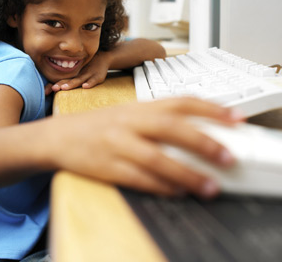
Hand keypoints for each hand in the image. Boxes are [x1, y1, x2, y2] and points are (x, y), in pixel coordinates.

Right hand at [47, 97, 242, 197]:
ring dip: (186, 174)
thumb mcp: (127, 113)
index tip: (235, 118)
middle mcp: (129, 122)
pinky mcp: (107, 167)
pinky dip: (160, 186)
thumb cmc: (97, 124)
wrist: (58, 136)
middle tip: (228, 156)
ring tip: (209, 185)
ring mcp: (117, 144)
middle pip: (172, 128)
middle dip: (203, 142)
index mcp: (137, 107)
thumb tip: (195, 132)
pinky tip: (176, 191)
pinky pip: (138, 178)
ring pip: (157, 158)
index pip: (179, 101)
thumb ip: (157, 119)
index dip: (210, 108)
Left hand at [48, 51, 110, 93]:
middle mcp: (78, 75)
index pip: (61, 80)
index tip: (45, 91)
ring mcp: (88, 75)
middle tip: (53, 88)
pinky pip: (93, 80)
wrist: (102, 58)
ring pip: (78, 80)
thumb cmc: (88, 68)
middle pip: (68, 80)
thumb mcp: (78, 73)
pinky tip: (85, 86)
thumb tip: (52, 89)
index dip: (54, 85)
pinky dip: (89, 83)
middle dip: (60, 84)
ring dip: (71, 84)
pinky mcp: (97, 76)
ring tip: (64, 88)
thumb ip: (68, 81)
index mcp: (73, 75)